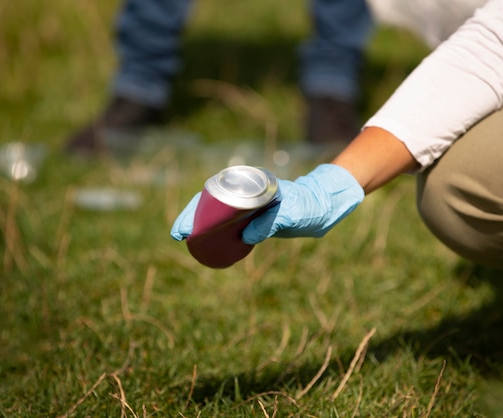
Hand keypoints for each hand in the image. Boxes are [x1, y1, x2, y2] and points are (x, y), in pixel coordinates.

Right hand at [170, 164, 364, 243]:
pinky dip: (215, 232)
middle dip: (192, 216)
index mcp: (252, 186)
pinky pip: (228, 224)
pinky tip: (206, 243)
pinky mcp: (253, 218)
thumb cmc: (309, 205)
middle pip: (210, 202)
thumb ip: (272, 222)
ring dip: (201, 225)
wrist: (324, 207)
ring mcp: (248, 205)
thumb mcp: (293, 214)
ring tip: (186, 240)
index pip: (215, 193)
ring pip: (216, 213)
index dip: (196, 208)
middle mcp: (246, 193)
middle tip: (178, 235)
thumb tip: (245, 235)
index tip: (185, 225)